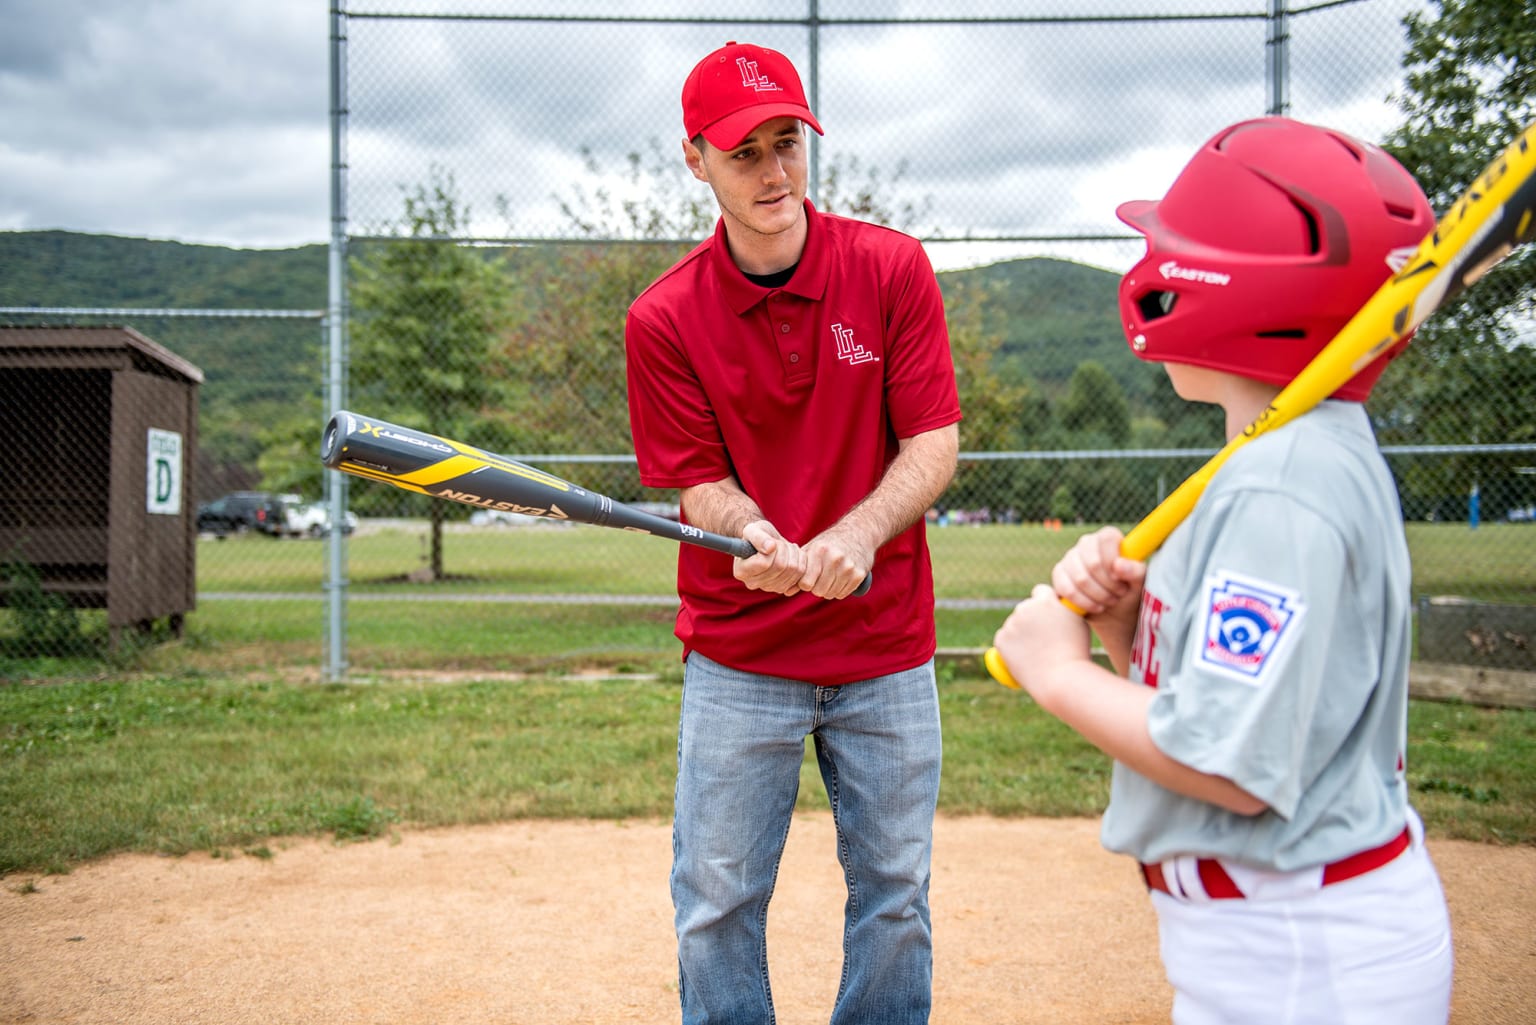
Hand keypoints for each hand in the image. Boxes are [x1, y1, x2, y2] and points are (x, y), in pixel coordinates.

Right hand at [737, 520, 807, 595]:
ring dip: (793, 553)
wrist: (766, 543)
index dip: (772, 549)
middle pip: (780, 566)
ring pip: (793, 569)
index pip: (763, 563)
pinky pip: (801, 574)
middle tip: (779, 542)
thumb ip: (758, 537)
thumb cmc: (757, 535)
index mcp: (741, 571)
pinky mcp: (783, 588)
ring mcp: (769, 588)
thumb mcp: (753, 529)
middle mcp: (752, 583)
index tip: (770, 542)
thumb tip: (770, 548)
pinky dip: (801, 560)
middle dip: (784, 548)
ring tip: (786, 547)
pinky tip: (792, 555)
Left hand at [799, 528, 873, 599]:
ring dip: (828, 590)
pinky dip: (839, 590)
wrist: (859, 532)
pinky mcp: (859, 574)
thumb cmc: (830, 542)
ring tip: (830, 577)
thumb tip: (785, 591)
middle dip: (816, 588)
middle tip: (820, 578)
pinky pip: (842, 594)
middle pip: (818, 591)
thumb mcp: (812, 549)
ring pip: (830, 594)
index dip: (804, 584)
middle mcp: (834, 558)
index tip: (807, 578)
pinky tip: (840, 578)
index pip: (805, 583)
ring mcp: (848, 567)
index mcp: (819, 551)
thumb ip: (798, 569)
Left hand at [992, 583, 1093, 705]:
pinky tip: (1023, 656)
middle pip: (1026, 608)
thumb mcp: (1078, 623)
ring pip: (1014, 625)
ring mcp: (1011, 624)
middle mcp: (1025, 608)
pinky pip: (1004, 639)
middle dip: (1032, 618)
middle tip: (1042, 637)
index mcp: (1045, 601)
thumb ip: (1066, 609)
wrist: (1062, 678)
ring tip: (1037, 652)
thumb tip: (1061, 605)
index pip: (1041, 591)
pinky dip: (1011, 646)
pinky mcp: (1001, 640)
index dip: (1045, 601)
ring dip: (1021, 633)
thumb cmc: (1076, 653)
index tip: (1048, 613)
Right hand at [1050, 526, 1144, 657]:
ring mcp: (1070, 557)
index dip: (1113, 561)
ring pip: (1080, 578)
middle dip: (1109, 585)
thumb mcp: (1140, 582)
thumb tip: (1119, 565)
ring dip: (1099, 596)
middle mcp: (1087, 543)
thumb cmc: (1130, 591)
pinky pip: (1067, 589)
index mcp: (1108, 537)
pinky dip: (1084, 602)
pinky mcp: (1059, 574)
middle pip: (1093, 562)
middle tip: (1119, 594)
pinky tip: (1096, 606)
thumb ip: (1136, 571)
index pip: (1107, 539)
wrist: (1114, 612)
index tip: (1120, 579)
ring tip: (1110, 601)